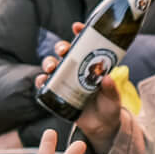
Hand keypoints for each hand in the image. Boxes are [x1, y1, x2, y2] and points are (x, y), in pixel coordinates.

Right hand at [34, 22, 134, 153]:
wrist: (101, 126)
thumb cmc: (109, 107)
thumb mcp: (113, 98)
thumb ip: (111, 89)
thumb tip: (107, 78)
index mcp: (91, 64)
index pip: (85, 44)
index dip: (80, 33)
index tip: (77, 27)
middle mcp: (76, 68)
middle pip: (65, 52)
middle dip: (61, 47)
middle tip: (63, 51)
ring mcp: (65, 80)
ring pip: (52, 64)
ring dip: (48, 62)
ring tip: (51, 67)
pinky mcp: (57, 93)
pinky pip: (45, 84)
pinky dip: (41, 80)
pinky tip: (42, 81)